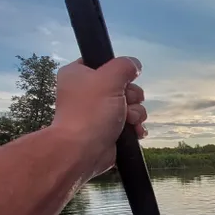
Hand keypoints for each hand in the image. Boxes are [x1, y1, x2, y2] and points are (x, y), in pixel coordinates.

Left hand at [51, 56, 146, 175]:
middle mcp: (86, 92)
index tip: (121, 80)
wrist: (83, 151)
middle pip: (122, 85)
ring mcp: (98, 112)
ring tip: (129, 121)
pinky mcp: (108, 129)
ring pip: (129, 105)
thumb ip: (124, 66)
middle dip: (131, 96)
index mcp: (78, 74)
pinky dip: (135, 126)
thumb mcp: (109, 78)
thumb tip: (134, 65)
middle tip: (126, 102)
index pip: (103, 63)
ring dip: (136, 113)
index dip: (118, 71)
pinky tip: (135, 131)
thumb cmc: (91, 112)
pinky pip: (130, 122)